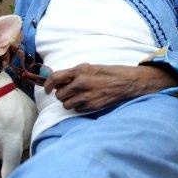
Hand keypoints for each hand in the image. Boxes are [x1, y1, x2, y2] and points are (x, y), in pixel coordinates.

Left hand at [43, 63, 177, 111]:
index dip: (48, 85)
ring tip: (80, 97)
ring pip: (67, 104)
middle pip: (60, 94)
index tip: (48, 89)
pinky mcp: (93, 106)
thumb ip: (74, 73)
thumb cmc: (110, 73)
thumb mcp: (91, 67)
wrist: (128, 82)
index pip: (55, 78)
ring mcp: (87, 95)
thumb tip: (58, 79)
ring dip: (71, 102)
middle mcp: (81, 82)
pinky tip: (88, 101)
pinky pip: (77, 110)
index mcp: (80, 70)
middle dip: (63, 95)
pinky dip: (80, 107)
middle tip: (70, 92)